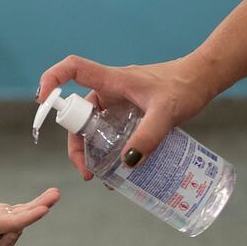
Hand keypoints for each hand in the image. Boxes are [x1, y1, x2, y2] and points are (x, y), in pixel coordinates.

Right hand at [0, 188, 58, 238]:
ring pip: (23, 213)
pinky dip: (30, 204)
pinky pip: (18, 210)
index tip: (44, 208)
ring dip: (39, 204)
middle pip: (23, 218)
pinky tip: (42, 198)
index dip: (29, 215)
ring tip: (55, 193)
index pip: (14, 223)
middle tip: (56, 194)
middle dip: (40, 206)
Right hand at [37, 55, 221, 178]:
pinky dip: (108, 150)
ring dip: (91, 152)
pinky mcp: (129, 114)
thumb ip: (148, 136)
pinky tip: (120, 171)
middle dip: (75, 144)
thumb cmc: (185, 87)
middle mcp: (110, 91)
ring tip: (100, 176)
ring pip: (92, 127)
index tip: (42, 101)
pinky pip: (109, 132)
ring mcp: (119, 103)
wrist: (204, 80)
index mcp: (112, 80)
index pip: (72, 69)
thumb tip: (126, 164)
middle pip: (77, 114)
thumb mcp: (167, 113)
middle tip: (85, 171)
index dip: (52, 79)